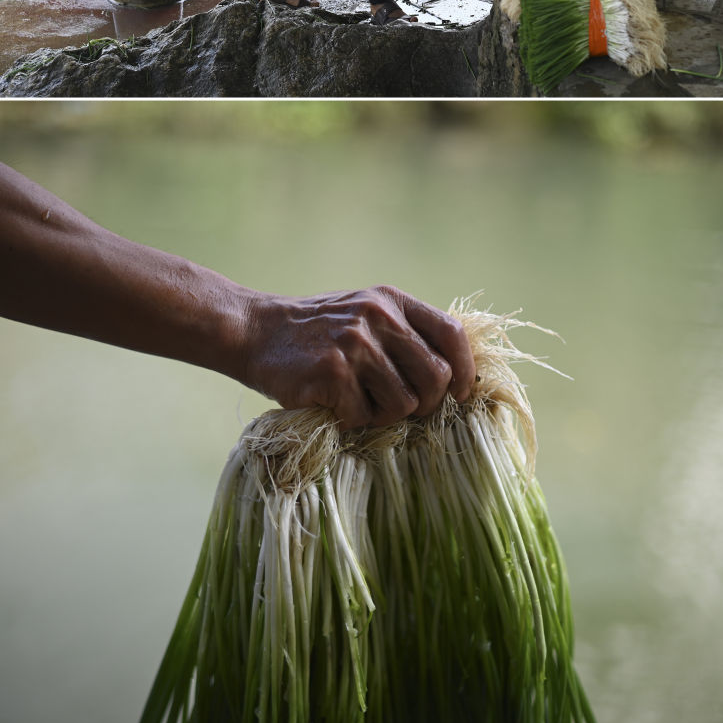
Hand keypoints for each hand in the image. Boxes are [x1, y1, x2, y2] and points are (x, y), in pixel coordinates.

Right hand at [243, 286, 476, 429]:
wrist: (256, 331)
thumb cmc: (319, 331)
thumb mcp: (366, 313)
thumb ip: (405, 334)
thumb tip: (454, 377)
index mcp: (392, 301)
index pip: (452, 334)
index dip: (465, 370)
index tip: (460, 393)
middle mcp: (379, 316)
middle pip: (436, 377)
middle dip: (427, 404)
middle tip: (403, 409)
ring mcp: (355, 343)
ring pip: (404, 404)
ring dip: (383, 415)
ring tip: (357, 401)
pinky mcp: (331, 371)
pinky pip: (364, 417)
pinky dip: (350, 420)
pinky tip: (332, 404)